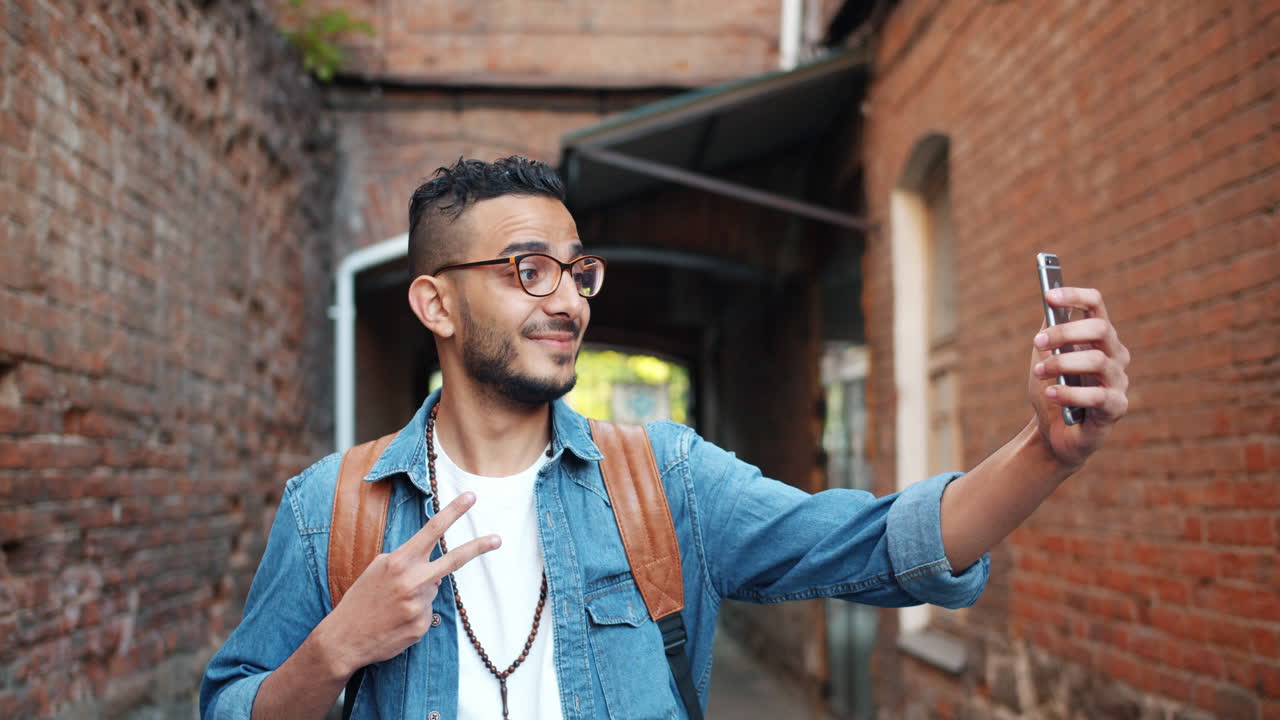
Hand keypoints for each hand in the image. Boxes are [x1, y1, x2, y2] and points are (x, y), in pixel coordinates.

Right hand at [317, 492, 498, 675]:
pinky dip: (415, 616)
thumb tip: (437, 574)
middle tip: (497, 539)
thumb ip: (407, 563)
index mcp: (399, 562)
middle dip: (478, 547)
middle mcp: (412, 581)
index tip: (471, 497)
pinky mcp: (420, 627)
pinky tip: (396, 621)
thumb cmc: (361, 600)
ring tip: (394, 607)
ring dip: (419, 596)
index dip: (453, 512)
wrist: (343, 639)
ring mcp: (418, 605)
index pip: (431, 530)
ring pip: (433, 591)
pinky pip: (427, 615)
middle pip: (453, 559)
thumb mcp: (378, 570)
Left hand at [1027, 286, 1130, 468]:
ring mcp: (1119, 381)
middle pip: (1100, 329)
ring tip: (1038, 372)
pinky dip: (1069, 393)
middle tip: (1037, 342)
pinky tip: (1051, 393)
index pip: (1096, 305)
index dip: (1075, 296)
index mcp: (1099, 337)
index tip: (1049, 295)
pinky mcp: (1116, 408)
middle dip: (1064, 333)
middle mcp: (1115, 355)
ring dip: (1062, 364)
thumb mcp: (1046, 357)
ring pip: (1098, 360)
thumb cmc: (1053, 390)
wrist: (1052, 433)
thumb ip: (1049, 331)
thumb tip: (1050, 303)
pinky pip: (1097, 396)